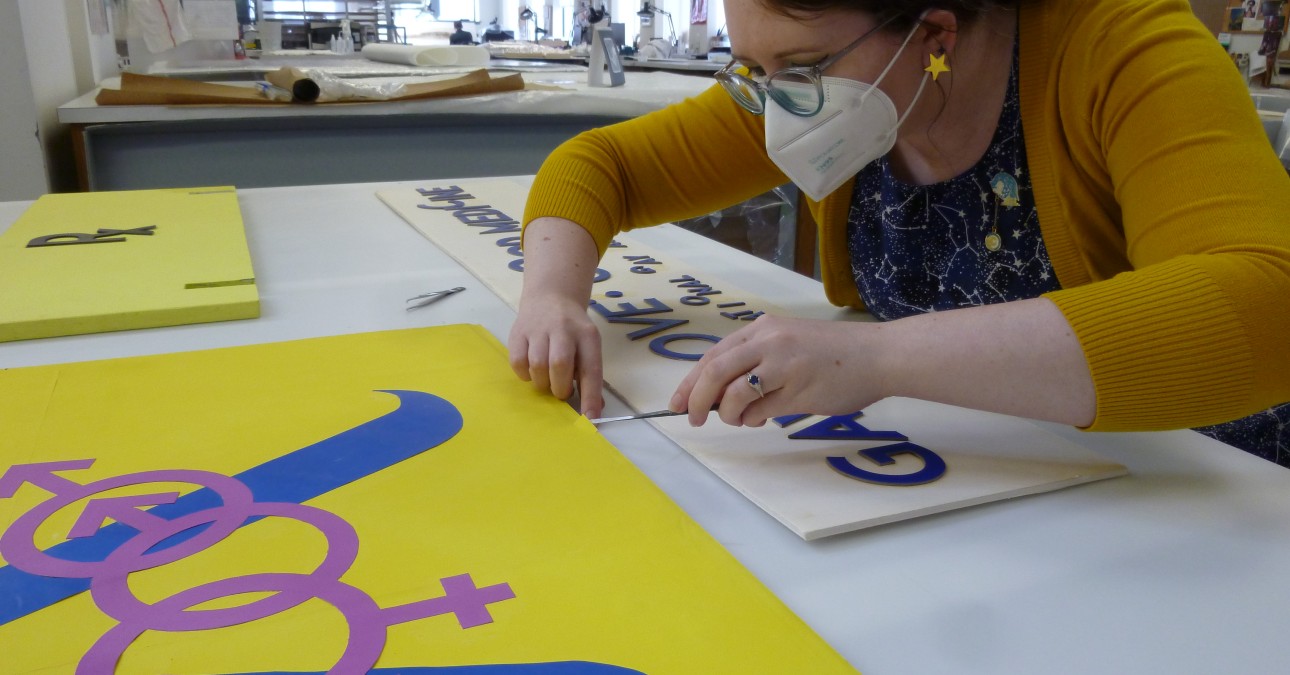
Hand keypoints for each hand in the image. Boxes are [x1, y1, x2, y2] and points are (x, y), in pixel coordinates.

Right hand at [507, 217, 605, 417]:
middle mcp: (563, 329)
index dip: (590, 396)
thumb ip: (590, 376)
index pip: (591, 368)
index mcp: (587, 335)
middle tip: (561, 391)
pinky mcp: (518, 332)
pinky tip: (532, 371)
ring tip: (547, 381)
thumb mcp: (588, 346)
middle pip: (559, 364)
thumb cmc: (572, 331)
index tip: (590, 419)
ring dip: (542, 383)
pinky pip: (517, 362)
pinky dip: (524, 374)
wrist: (551, 296)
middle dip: (560, 387)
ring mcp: (538, 328)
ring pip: (537, 364)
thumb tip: (594, 409)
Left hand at [669, 315, 888, 426]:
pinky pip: (760, 411)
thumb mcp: (788, 343)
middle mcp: (770, 341)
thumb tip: (715, 395)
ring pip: (733, 395)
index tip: (677, 403)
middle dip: (696, 400)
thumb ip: (755, 361)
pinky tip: (766, 416)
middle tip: (692, 419)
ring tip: (742, 418)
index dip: (690, 382)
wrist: (879, 356)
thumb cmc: (834, 354)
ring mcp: (784, 365)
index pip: (713, 354)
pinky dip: (754, 419)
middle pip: (714, 372)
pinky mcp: (799, 390)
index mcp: (764, 328)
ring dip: (729, 414)